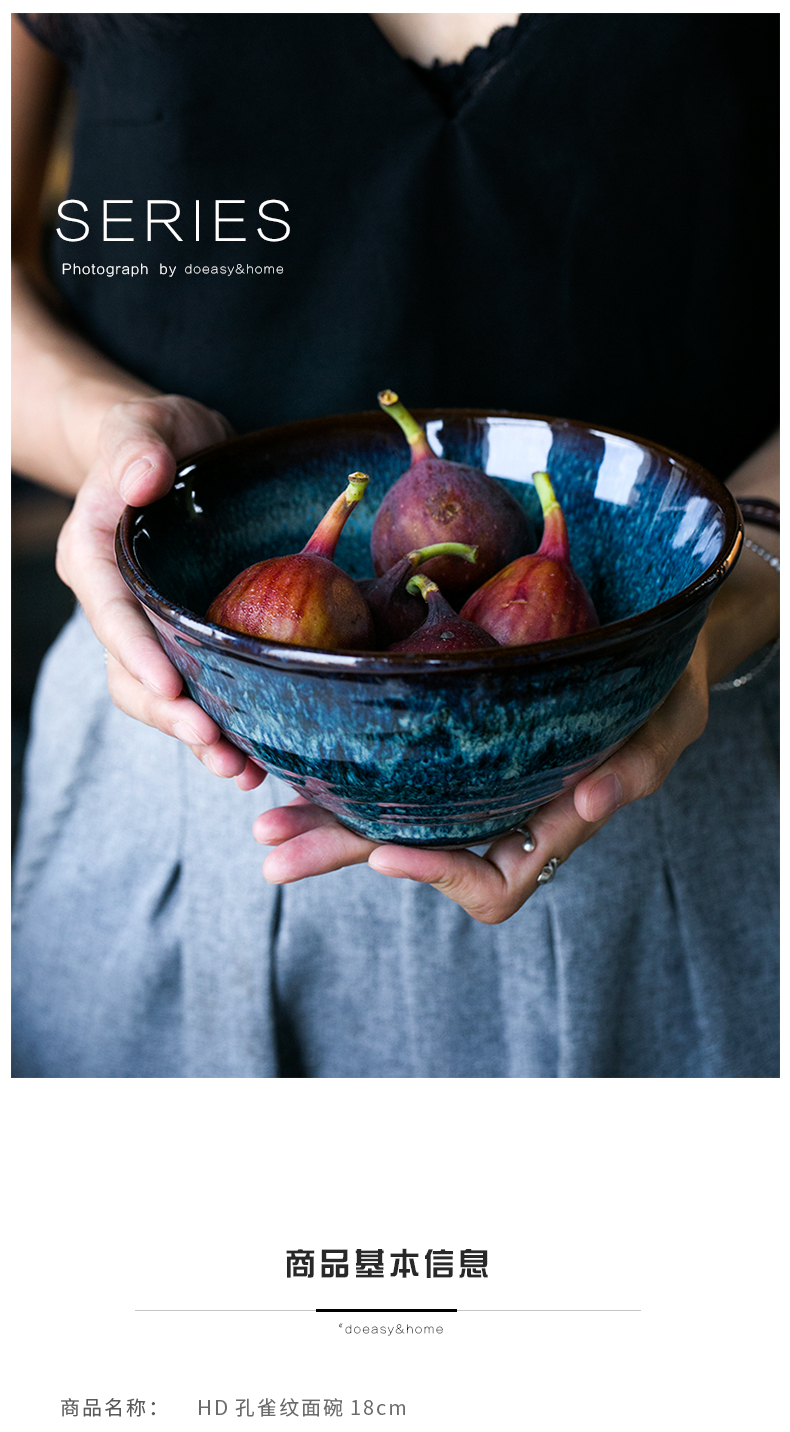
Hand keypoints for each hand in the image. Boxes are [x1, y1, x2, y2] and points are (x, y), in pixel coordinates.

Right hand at [55, 394, 265, 788]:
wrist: (177, 458)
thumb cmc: (159, 438)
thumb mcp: (147, 424)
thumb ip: (137, 445)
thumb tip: (142, 477)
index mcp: (95, 554)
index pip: (110, 610)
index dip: (136, 651)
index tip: (173, 684)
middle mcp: (116, 603)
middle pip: (130, 671)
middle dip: (169, 713)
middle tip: (215, 744)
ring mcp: (150, 629)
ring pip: (160, 696)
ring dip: (197, 737)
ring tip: (241, 770)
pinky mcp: (184, 642)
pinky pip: (196, 691)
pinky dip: (223, 726)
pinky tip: (257, 758)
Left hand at [253, 633, 710, 922]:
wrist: (649, 642)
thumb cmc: (668, 685)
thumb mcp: (672, 721)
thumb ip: (641, 765)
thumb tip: (592, 803)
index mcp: (550, 822)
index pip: (489, 879)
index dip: (437, 872)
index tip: (386, 852)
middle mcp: (501, 811)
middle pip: (415, 852)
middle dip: (342, 853)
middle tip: (273, 852)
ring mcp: (469, 779)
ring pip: (389, 816)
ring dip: (325, 823)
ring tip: (264, 821)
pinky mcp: (447, 737)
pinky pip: (390, 768)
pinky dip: (343, 770)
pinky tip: (296, 762)